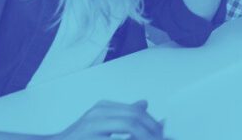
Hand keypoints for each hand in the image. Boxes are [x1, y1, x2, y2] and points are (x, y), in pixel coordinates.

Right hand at [48, 100, 163, 139]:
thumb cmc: (79, 139)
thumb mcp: (102, 123)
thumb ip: (123, 115)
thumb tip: (144, 104)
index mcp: (103, 108)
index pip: (135, 112)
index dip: (152, 124)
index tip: (162, 134)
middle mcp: (98, 113)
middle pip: (134, 117)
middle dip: (152, 130)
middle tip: (162, 139)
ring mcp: (92, 126)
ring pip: (130, 125)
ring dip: (145, 135)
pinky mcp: (89, 138)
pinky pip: (116, 137)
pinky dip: (132, 139)